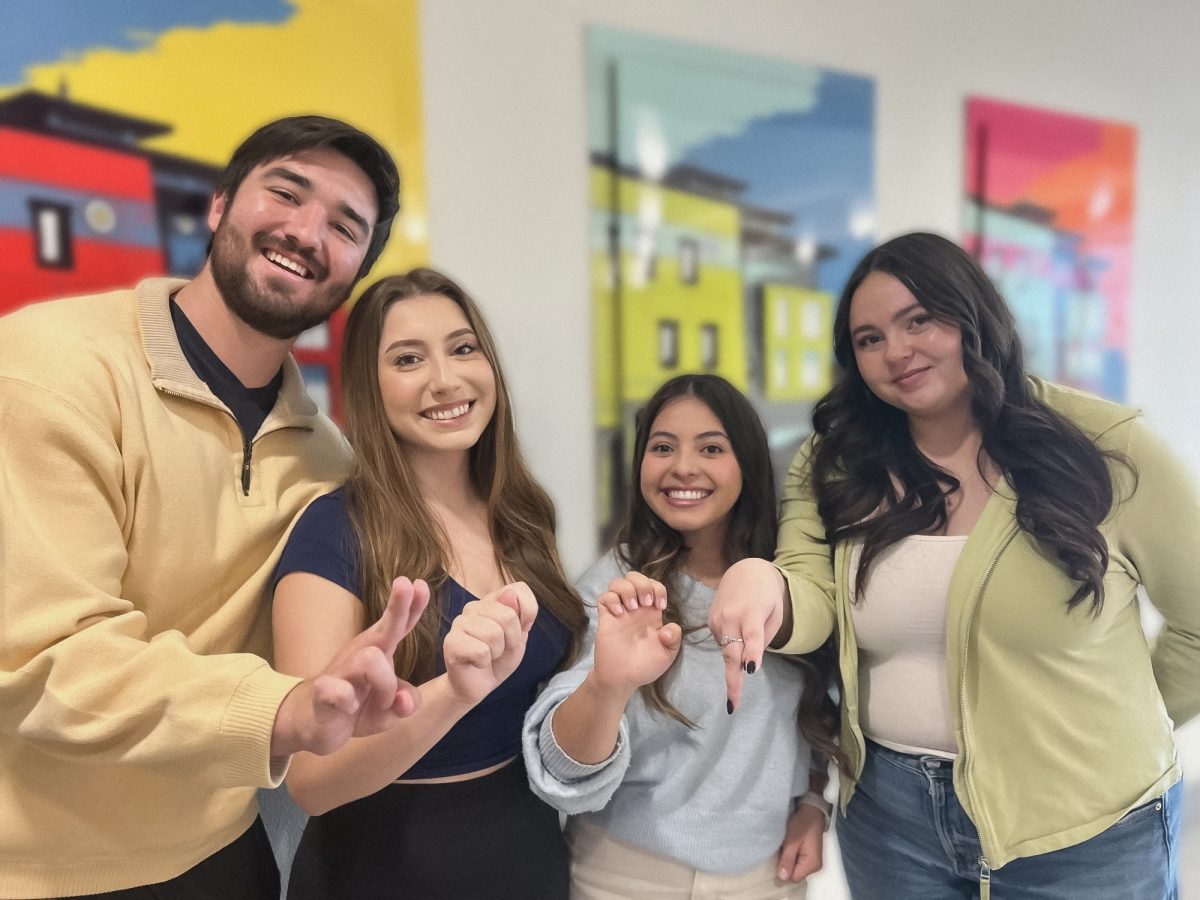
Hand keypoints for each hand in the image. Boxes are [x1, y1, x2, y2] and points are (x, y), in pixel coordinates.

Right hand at [272, 576, 429, 756]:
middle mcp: (361, 653)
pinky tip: (349, 707)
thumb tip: (404, 703)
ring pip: (370, 660)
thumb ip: (407, 700)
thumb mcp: (390, 707)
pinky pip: (338, 690)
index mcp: (380, 650)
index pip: (399, 624)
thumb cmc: (357, 705)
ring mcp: (341, 670)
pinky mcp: (323, 692)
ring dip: (385, 686)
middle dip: (398, 606)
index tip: (419, 584)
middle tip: (404, 583)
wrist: (314, 723)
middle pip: (385, 627)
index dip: (412, 606)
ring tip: (381, 704)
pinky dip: (347, 700)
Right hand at [443, 581, 536, 704]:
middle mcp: (474, 607)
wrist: (478, 686)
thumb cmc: (499, 659)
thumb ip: (519, 615)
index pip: (518, 589)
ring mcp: (460, 623)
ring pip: (494, 634)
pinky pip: (480, 651)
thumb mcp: (519, 638)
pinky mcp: (451, 642)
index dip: (529, 611)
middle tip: (500, 649)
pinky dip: (484, 662)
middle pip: (507, 615)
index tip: (522, 629)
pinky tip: (476, 662)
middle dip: (512, 640)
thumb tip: (509, 594)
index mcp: (493, 600)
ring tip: (488, 656)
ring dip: (497, 652)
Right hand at [592, 574, 680, 692]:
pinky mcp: (606, 618)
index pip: (654, 585)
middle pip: (634, 577)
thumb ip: (674, 639)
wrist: (623, 679)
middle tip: (645, 603)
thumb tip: (669, 626)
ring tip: (632, 607)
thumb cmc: (645, 666)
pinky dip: (612, 600)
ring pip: (617, 582)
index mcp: (651, 612)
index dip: (658, 589)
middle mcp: (635, 608)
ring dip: (627, 589)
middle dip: (642, 583)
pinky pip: (604, 597)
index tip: (659, 606)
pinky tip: (619, 614)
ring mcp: (619, 611)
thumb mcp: (667, 654)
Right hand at [707, 558, 786, 710]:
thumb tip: (749, 661)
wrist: (746, 571)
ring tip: (742, 664)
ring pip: (727, 652)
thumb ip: (764, 638)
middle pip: (732, 653)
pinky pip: (723, 643)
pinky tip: (738, 632)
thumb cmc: (767, 595)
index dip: (752, 653)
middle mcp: (731, 616)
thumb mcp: (775, 613)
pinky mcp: (711, 622)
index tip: (751, 670)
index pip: (752, 636)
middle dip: (733, 680)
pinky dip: (732, 646)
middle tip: (733, 704)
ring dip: (735, 663)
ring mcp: (718, 620)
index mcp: (752, 613)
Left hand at [777, 803, 825, 881]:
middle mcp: (814, 867)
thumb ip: (787, 859)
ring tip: (785, 846)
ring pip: (794, 868)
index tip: (779, 856)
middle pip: (794, 874)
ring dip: (787, 860)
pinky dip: (790, 856)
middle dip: (785, 864)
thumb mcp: (792, 840)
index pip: (794, 878)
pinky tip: (788, 847)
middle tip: (782, 849)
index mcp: (812, 865)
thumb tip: (783, 877)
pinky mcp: (808, 857)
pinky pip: (796, 862)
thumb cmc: (802, 824)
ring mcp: (811, 862)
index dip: (783, 869)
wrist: (811, 812)